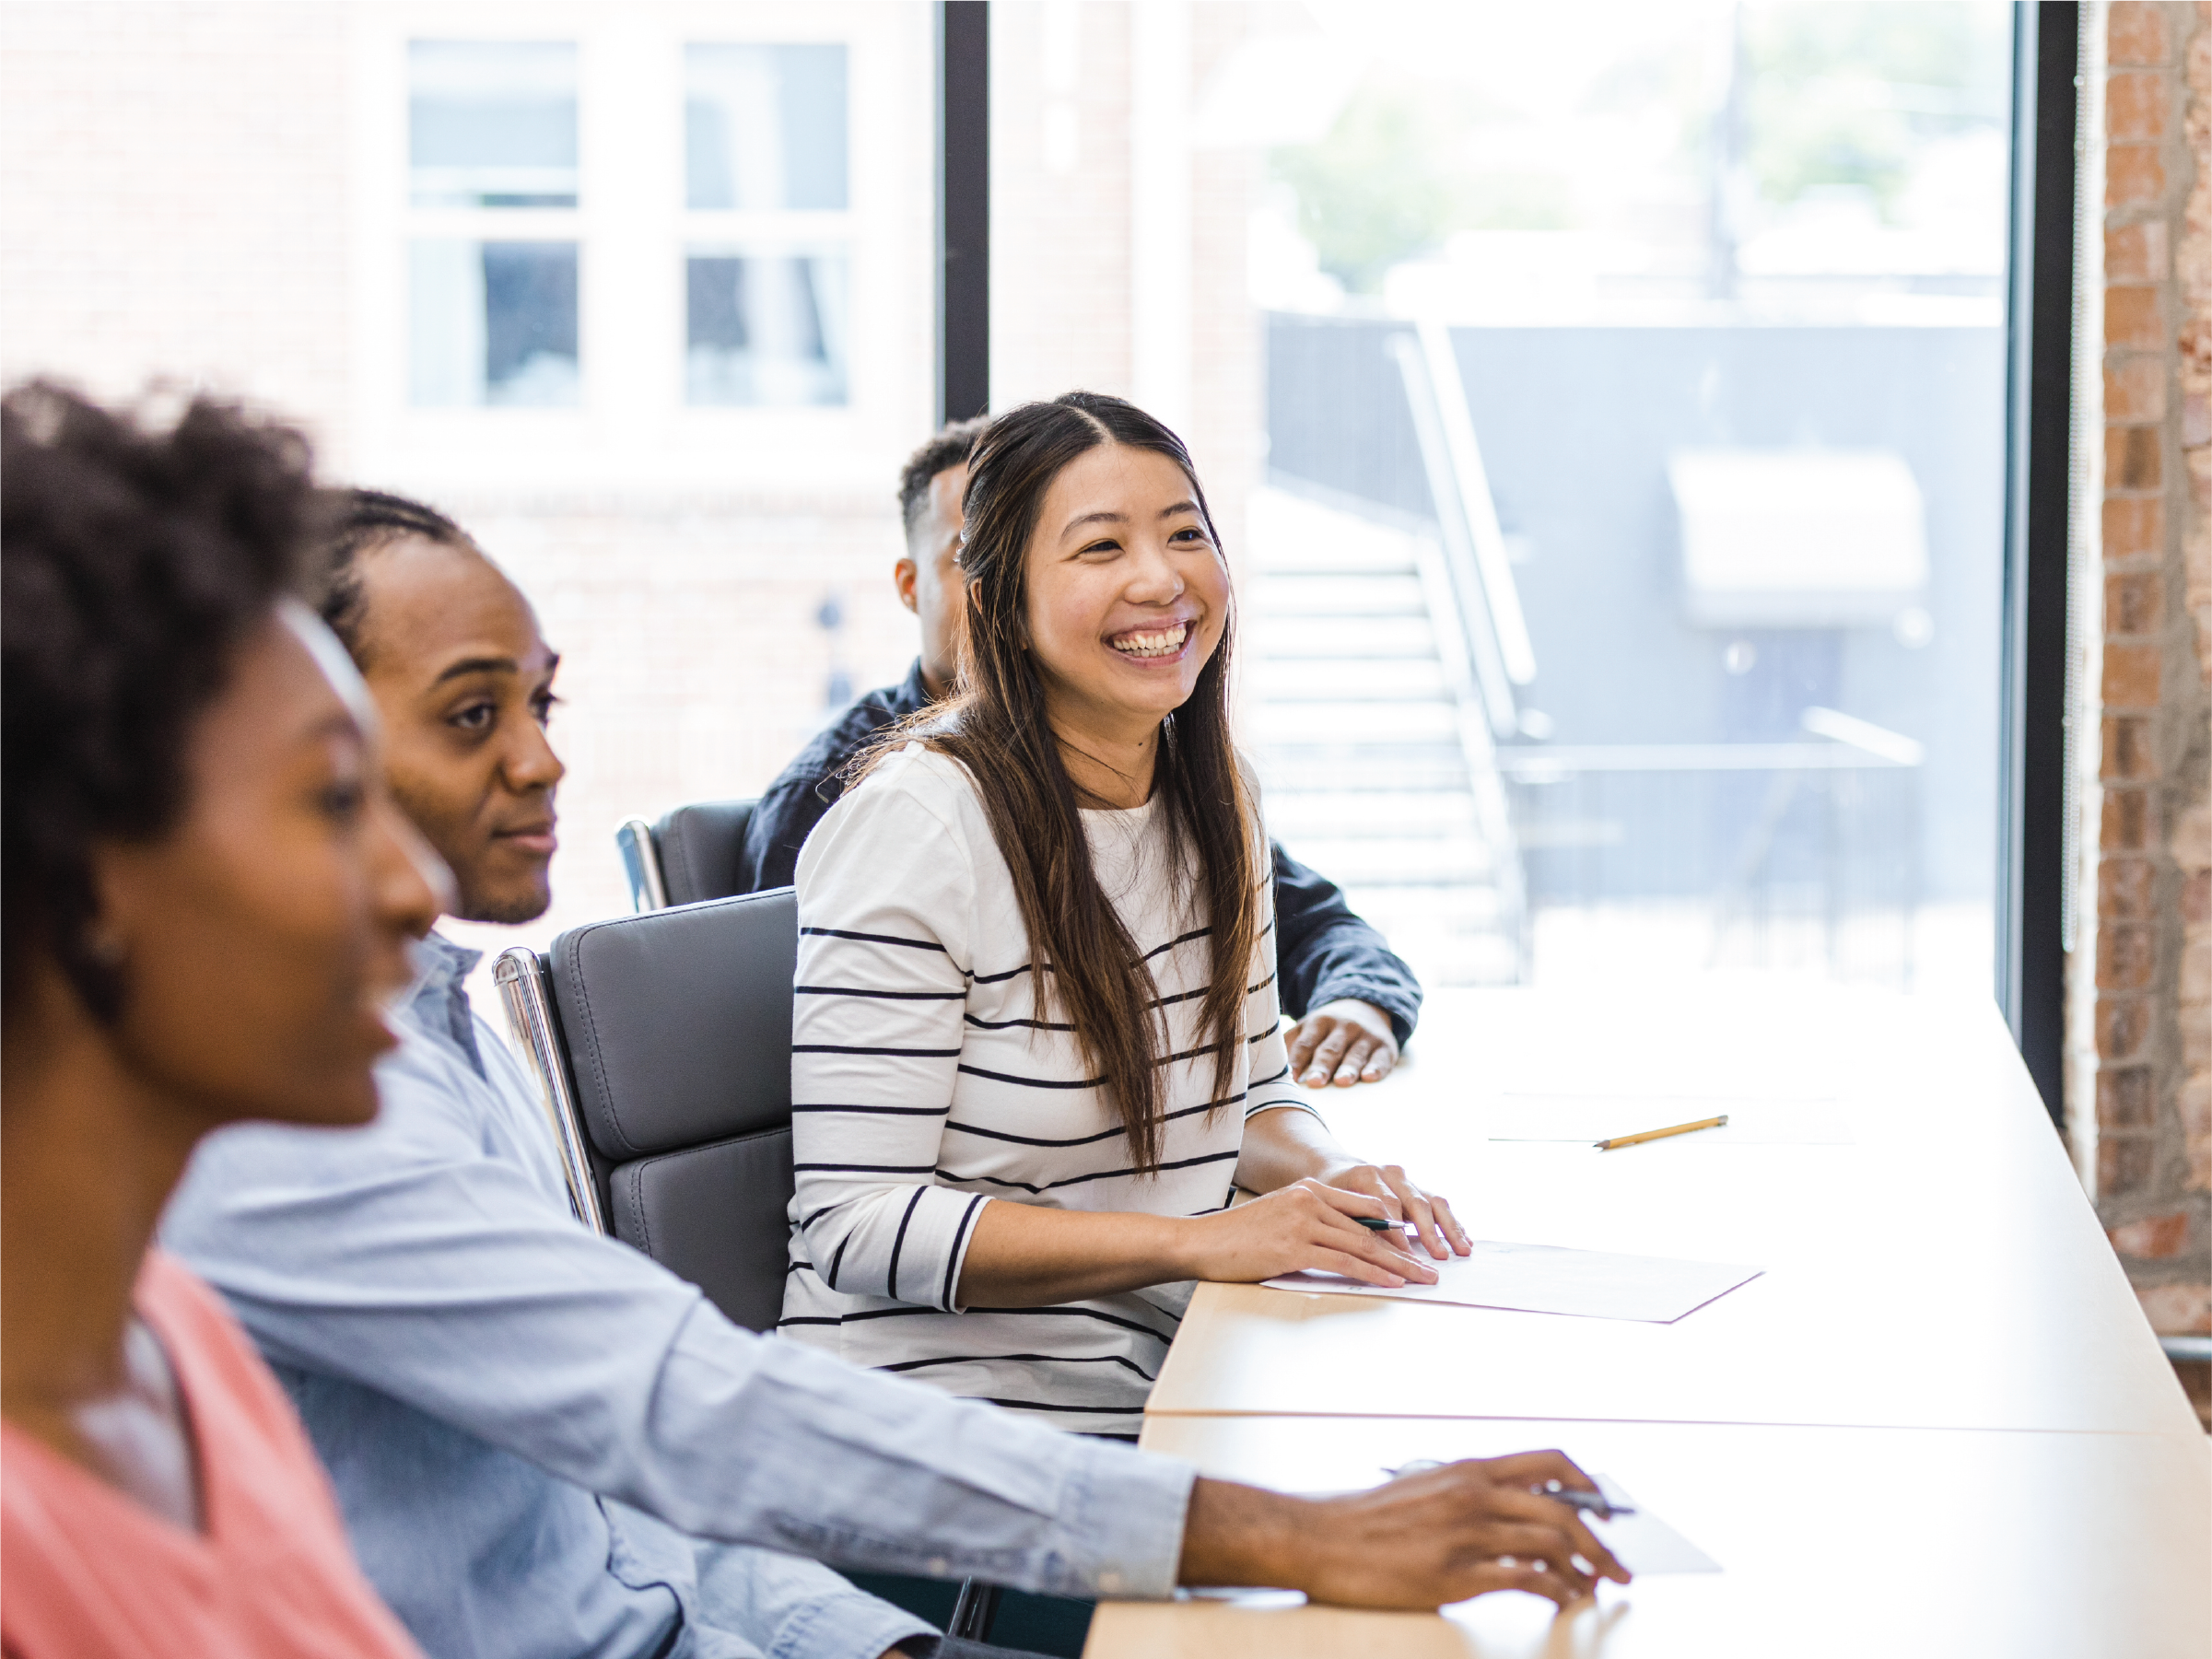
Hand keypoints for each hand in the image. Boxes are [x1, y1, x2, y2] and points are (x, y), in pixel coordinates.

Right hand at [1178, 1452, 1631, 1608]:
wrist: (1317, 1538)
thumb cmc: (1364, 1519)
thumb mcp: (1423, 1487)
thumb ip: (1466, 1493)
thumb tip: (1504, 1509)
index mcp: (1468, 1470)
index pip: (1550, 1462)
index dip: (1588, 1485)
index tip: (1605, 1510)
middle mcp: (1474, 1494)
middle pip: (1564, 1507)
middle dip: (1603, 1541)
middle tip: (1619, 1566)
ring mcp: (1466, 1533)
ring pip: (1552, 1542)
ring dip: (1586, 1569)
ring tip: (1595, 1589)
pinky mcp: (1454, 1573)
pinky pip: (1524, 1579)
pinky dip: (1554, 1591)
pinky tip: (1561, 1601)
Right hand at [1179, 1178, 1438, 1287]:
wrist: (1200, 1243)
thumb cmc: (1237, 1236)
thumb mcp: (1280, 1217)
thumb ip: (1313, 1222)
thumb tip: (1348, 1244)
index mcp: (1308, 1189)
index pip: (1364, 1207)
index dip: (1394, 1228)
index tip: (1415, 1245)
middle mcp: (1309, 1200)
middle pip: (1370, 1228)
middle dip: (1404, 1250)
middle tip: (1428, 1267)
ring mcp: (1302, 1222)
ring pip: (1363, 1245)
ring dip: (1397, 1265)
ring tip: (1420, 1279)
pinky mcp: (1294, 1247)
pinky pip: (1344, 1262)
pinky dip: (1372, 1273)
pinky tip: (1391, 1282)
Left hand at [1288, 999, 1399, 1086]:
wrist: (1365, 1006)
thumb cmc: (1326, 1029)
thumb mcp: (1307, 1028)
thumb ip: (1289, 1045)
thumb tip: (1267, 1068)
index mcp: (1318, 1023)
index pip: (1305, 1044)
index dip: (1298, 1060)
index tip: (1291, 1078)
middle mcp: (1342, 1027)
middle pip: (1330, 1049)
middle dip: (1322, 1066)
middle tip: (1315, 1082)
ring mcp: (1365, 1035)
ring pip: (1355, 1053)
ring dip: (1348, 1068)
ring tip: (1342, 1081)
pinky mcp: (1385, 1046)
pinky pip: (1381, 1058)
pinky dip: (1376, 1068)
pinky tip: (1370, 1077)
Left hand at [1316, 1159, 1469, 1262]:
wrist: (1336, 1168)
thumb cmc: (1330, 1192)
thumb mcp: (1329, 1203)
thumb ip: (1348, 1221)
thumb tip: (1365, 1250)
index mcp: (1367, 1175)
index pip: (1386, 1204)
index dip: (1396, 1231)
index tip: (1404, 1255)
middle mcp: (1390, 1173)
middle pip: (1415, 1202)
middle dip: (1429, 1232)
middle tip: (1439, 1256)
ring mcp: (1406, 1179)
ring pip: (1433, 1201)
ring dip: (1449, 1227)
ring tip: (1463, 1250)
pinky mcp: (1416, 1187)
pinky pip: (1438, 1204)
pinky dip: (1452, 1223)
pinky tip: (1464, 1240)